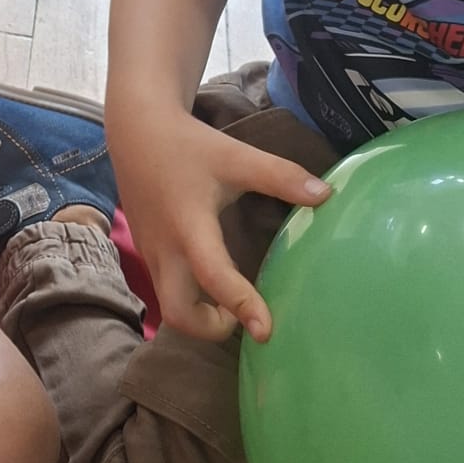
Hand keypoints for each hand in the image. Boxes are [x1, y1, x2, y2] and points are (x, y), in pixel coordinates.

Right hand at [114, 112, 329, 343]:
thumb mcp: (237, 157)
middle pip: (178, 314)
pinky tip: (216, 280)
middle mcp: (165, 249)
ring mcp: (151, 254)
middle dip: (211, 328)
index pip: (213, 276)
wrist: (136, 131)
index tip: (267, 331)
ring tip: (234, 301)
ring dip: (201, 315)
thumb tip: (327, 195)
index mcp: (189, 226)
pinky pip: (167, 288)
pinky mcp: (147, 252)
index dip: (241, 305)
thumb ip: (280, 177)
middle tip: (242, 316)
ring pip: (171, 305)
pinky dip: (191, 297)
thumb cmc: (189, 146)